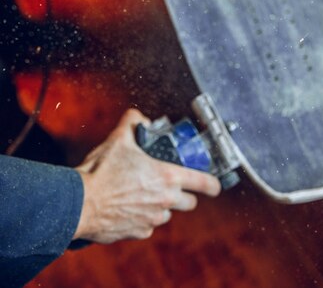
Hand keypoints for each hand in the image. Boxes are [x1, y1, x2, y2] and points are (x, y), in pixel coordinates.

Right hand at [73, 109, 220, 242]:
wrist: (80, 203)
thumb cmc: (101, 171)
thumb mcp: (119, 139)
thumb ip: (133, 122)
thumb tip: (139, 117)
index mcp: (167, 176)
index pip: (203, 183)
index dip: (213, 184)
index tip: (216, 185)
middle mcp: (165, 200)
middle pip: (189, 202)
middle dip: (185, 194)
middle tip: (172, 184)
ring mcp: (153, 219)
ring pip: (168, 214)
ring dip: (162, 206)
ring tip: (144, 194)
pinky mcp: (139, 232)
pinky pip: (149, 225)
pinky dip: (144, 218)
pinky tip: (129, 207)